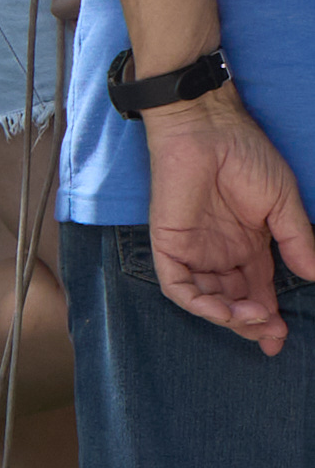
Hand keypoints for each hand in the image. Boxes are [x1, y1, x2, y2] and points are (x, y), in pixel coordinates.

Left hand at [144, 98, 314, 347]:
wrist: (209, 128)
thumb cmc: (247, 157)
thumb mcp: (282, 204)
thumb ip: (296, 241)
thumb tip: (314, 276)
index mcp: (248, 246)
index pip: (256, 291)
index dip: (267, 317)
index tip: (280, 339)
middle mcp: (220, 253)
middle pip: (232, 301)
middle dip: (250, 323)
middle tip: (270, 334)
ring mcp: (193, 250)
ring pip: (206, 299)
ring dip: (228, 316)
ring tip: (253, 318)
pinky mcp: (168, 244)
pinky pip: (177, 285)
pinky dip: (198, 303)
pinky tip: (222, 310)